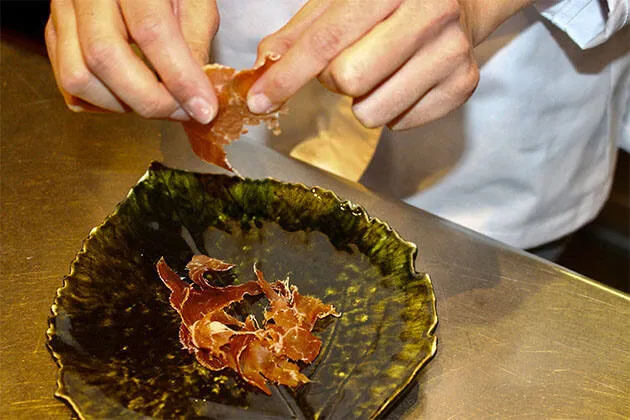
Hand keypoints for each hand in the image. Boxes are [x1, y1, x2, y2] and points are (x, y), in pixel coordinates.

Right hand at [45, 0, 218, 122]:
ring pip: (77, 76)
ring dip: (122, 105)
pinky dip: (102, 102)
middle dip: (149, 100)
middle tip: (182, 111)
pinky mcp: (55, 31)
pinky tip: (130, 95)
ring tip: (157, 101)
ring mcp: (64, 10)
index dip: (180, 77)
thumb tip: (196, 94)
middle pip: (104, 57)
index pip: (151, 30)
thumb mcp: (195, 2)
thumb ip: (196, 42)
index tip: (203, 109)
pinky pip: (68, 83)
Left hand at [248, 0, 532, 129]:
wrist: (461, 0)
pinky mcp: (462, 85)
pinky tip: (402, 82)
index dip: (287, 75)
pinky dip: (390, 110)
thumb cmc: (392, 1)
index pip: (327, 40)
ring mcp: (451, 52)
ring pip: (373, 111)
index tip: (261, 99)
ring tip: (378, 73)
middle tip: (347, 64)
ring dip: (362, 100)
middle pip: (348, 80)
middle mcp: (428, 14)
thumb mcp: (343, 0)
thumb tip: (264, 63)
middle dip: (334, 80)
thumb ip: (302, 32)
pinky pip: (400, 123)